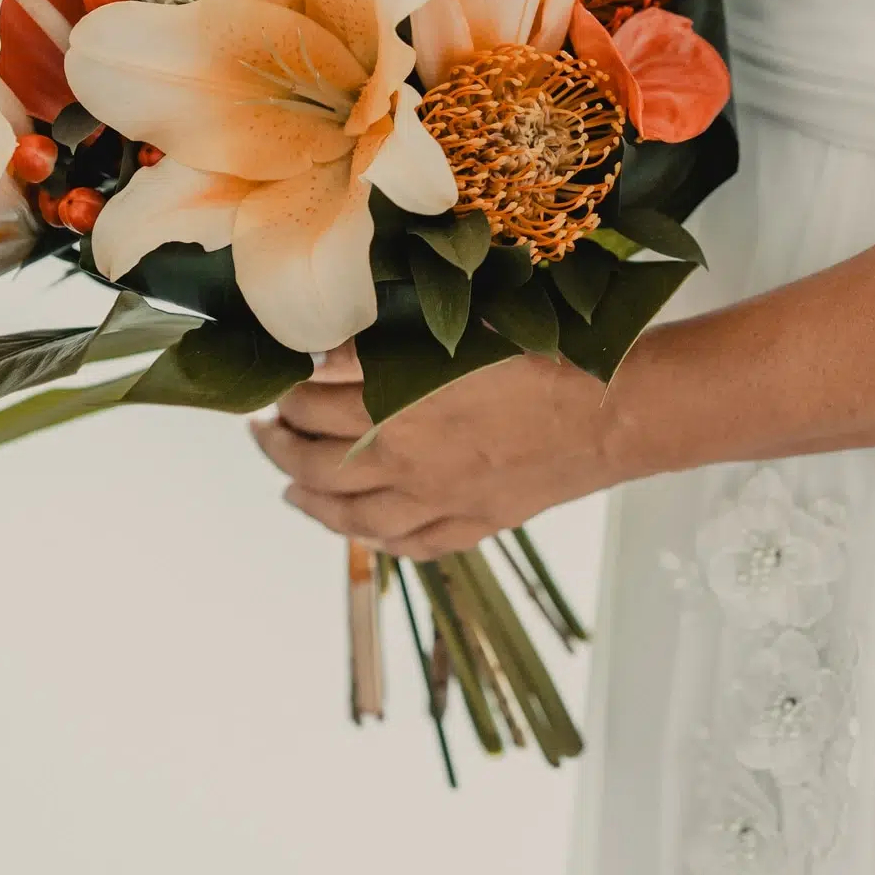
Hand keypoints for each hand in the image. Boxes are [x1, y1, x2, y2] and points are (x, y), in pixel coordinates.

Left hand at [250, 342, 626, 559]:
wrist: (610, 408)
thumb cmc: (538, 353)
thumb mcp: (453, 330)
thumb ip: (384, 347)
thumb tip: (325, 358)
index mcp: (392, 410)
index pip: (311, 408)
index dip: (287, 397)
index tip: (278, 387)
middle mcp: (404, 466)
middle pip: (319, 467)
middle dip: (281, 449)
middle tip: (264, 434)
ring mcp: (438, 502)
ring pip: (354, 518)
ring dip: (314, 503)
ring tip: (292, 491)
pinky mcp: (474, 522)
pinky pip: (410, 544)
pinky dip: (377, 541)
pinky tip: (364, 532)